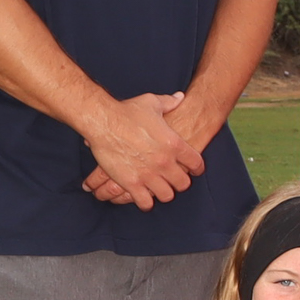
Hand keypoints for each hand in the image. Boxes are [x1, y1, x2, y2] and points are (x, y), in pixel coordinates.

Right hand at [81, 92, 203, 207]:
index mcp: (174, 144)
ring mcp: (149, 175)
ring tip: (158, 189)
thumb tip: (179, 97)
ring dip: (163, 193)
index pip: (196, 163)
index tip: (193, 170)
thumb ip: (169, 102)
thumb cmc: (127, 111)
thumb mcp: (152, 103)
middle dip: (179, 183)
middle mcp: (165, 162)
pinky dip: (145, 202)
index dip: (195, 168)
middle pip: (183, 184)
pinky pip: (145, 202)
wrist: (103, 121)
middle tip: (173, 180)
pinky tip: (143, 196)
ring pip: (166, 196)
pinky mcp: (131, 183)